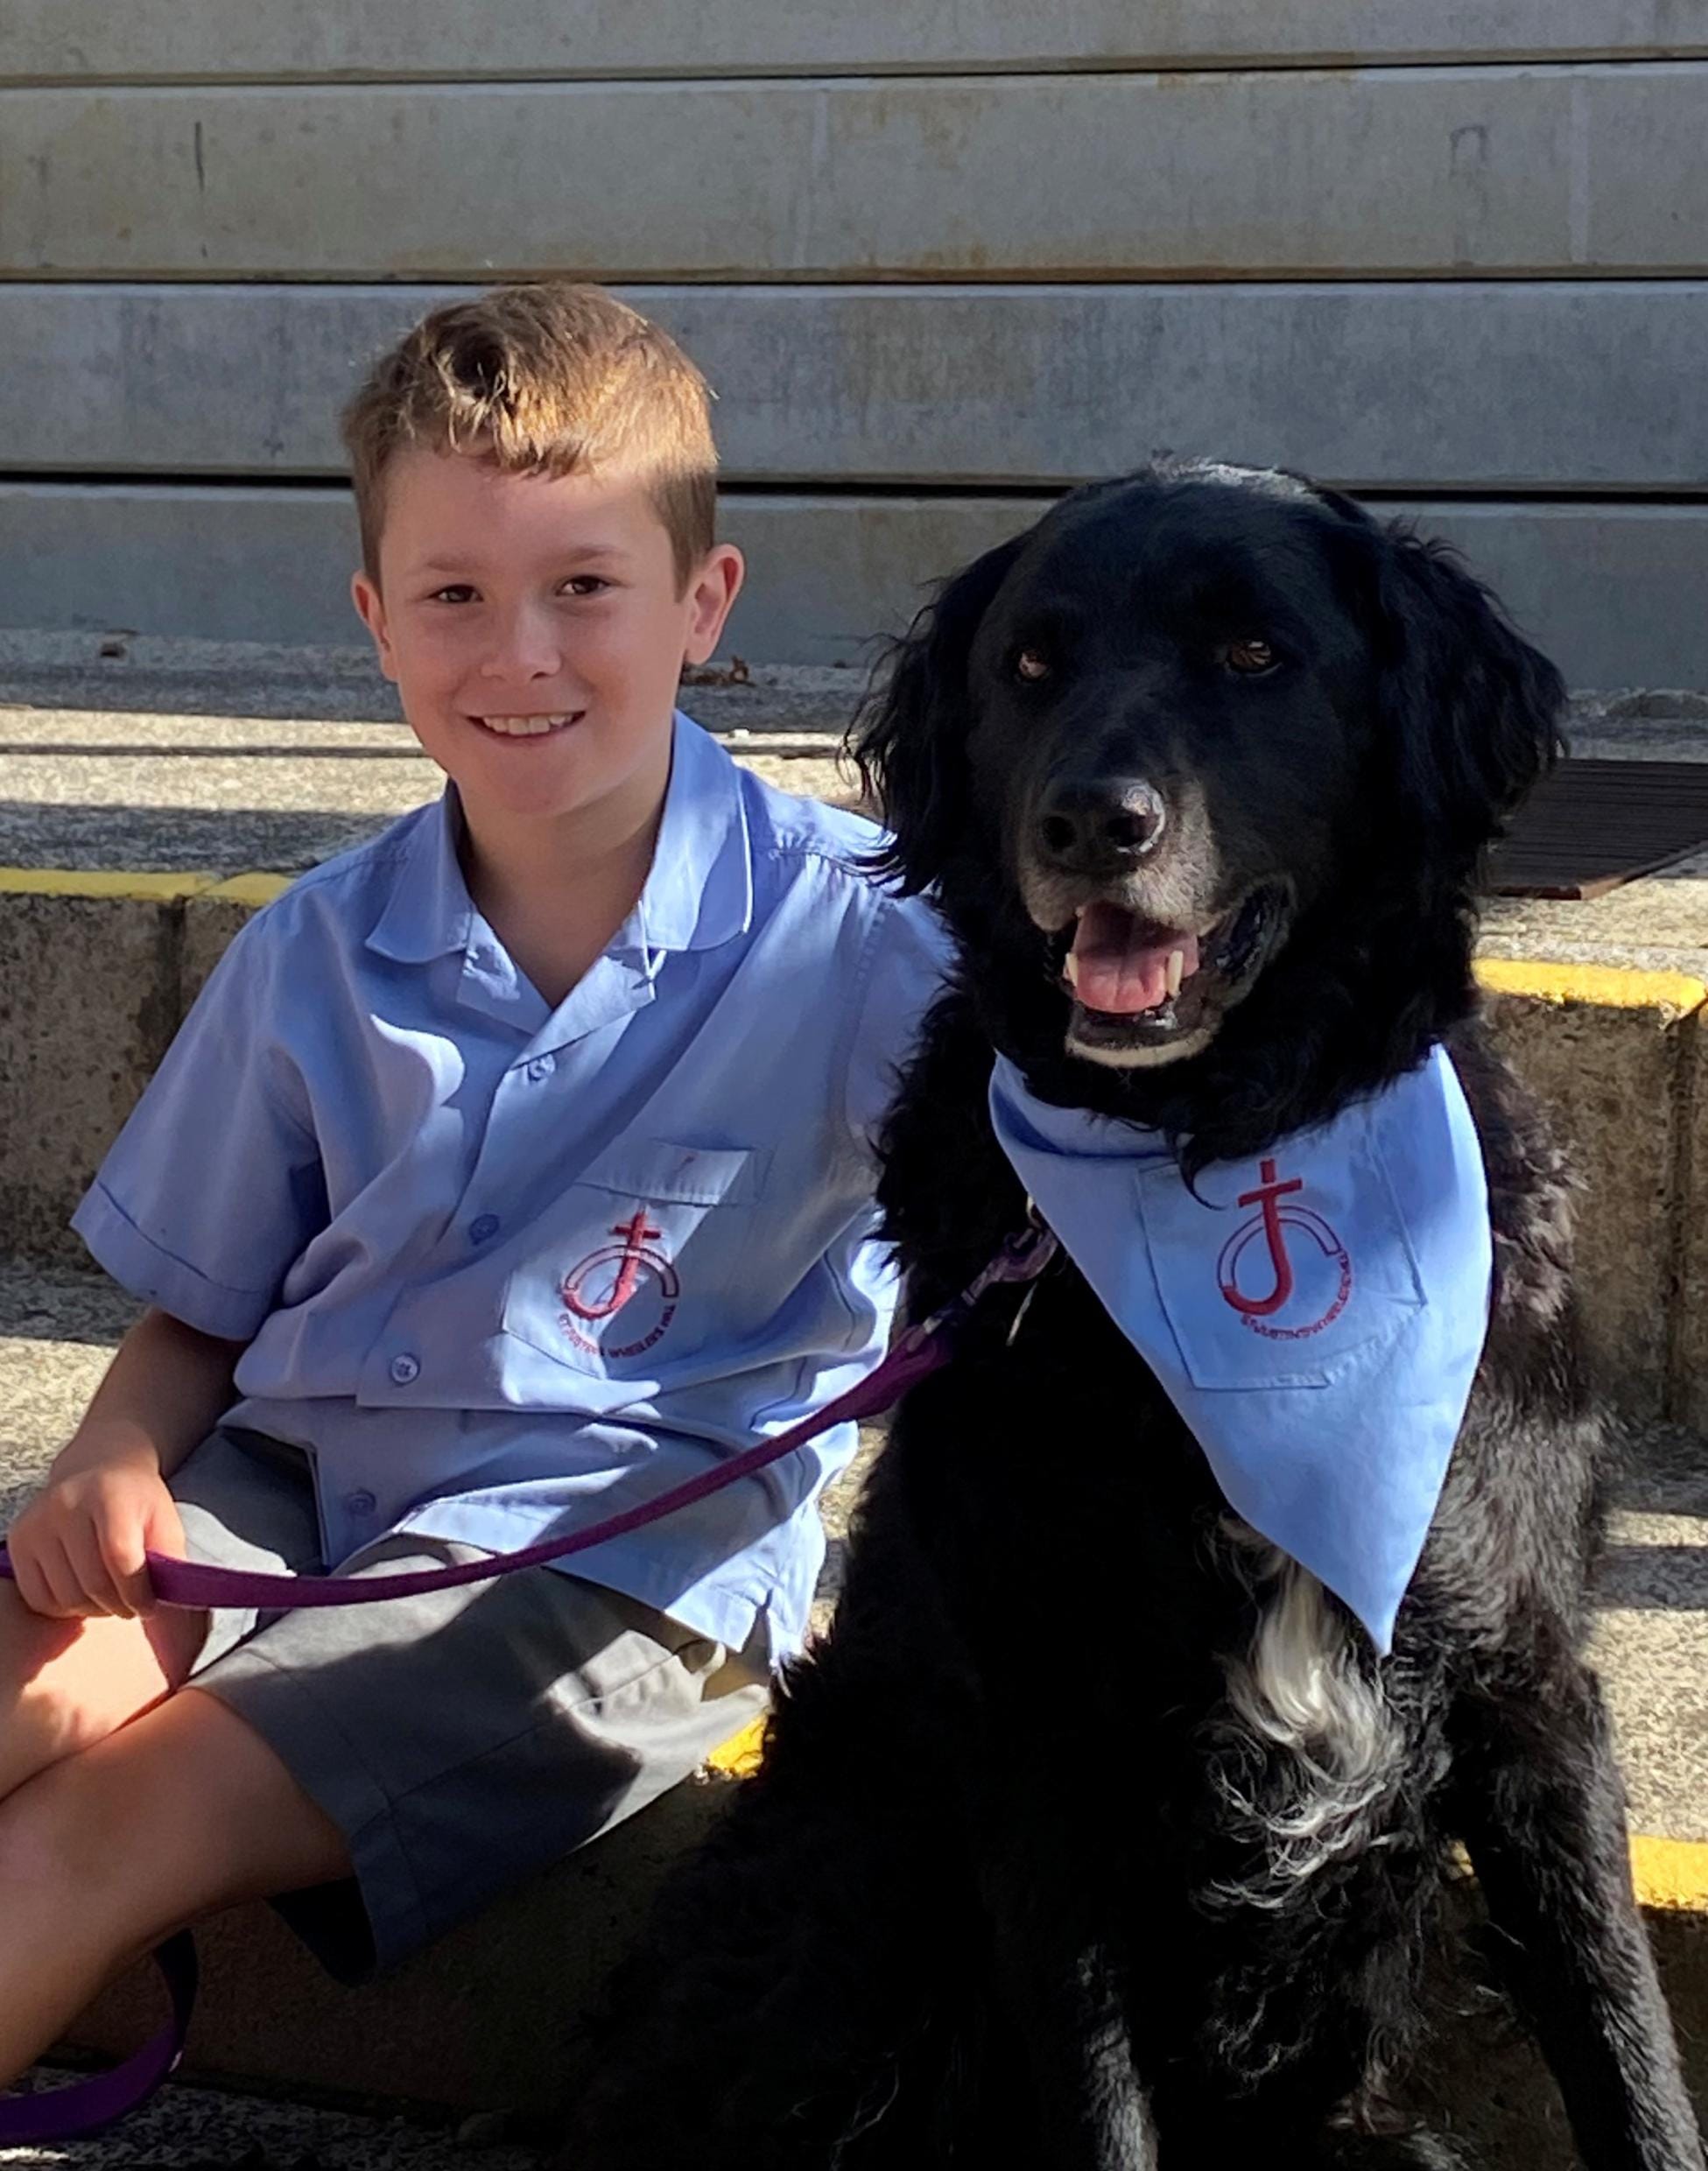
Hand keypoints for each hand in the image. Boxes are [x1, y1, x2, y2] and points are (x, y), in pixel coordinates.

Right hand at [4, 1434, 186, 1618]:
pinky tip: (82, 1591)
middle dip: (118, 1605)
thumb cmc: (136, 1501)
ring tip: (109, 1595)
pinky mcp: (18, 1541)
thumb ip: (171, 1559)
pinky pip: (38, 1598)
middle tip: (130, 1604)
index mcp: (109, 1495)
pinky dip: (64, 1607)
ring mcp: (37, 1523)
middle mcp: (66, 1505)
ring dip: (93, 1608)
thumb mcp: (165, 1519)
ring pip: (66, 1596)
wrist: (98, 1469)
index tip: (149, 1605)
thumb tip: (172, 1604)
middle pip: (93, 1583)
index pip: (121, 1558)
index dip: (138, 1593)